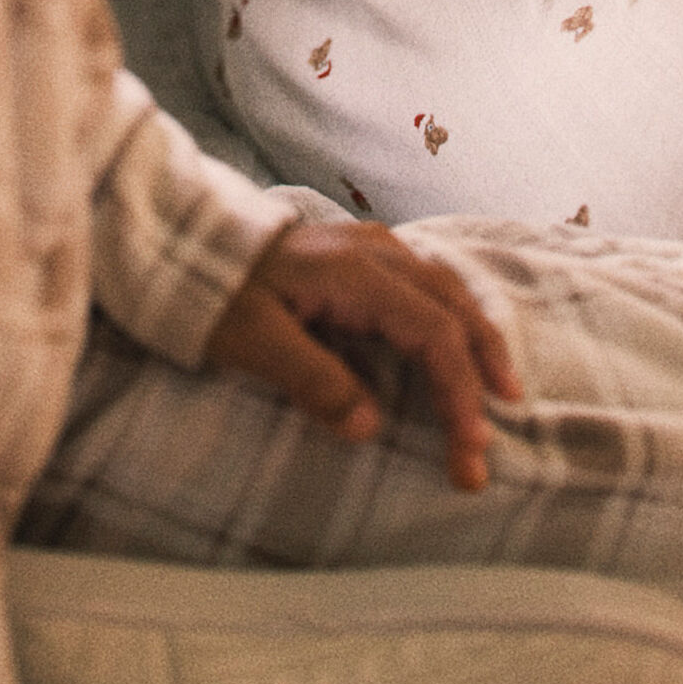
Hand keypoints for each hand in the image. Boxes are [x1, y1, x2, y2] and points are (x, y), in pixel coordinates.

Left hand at [203, 219, 524, 492]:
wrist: (184, 237)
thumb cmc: (215, 292)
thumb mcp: (252, 342)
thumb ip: (312, 381)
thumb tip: (370, 427)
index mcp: (355, 272)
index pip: (431, 332)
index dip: (457, 392)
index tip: (469, 447)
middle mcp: (375, 252)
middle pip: (452, 307)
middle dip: (479, 373)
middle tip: (493, 434)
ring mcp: (371, 248)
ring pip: (445, 290)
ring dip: (474, 342)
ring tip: (499, 391)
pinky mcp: (361, 256)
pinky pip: (426, 285)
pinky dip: (452, 321)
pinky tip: (456, 347)